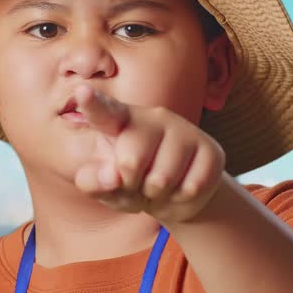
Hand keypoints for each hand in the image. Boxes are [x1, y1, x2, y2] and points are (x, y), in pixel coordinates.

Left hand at [70, 84, 225, 223]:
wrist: (177, 195)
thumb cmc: (133, 182)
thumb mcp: (106, 186)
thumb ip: (93, 182)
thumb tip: (111, 176)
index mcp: (122, 120)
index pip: (105, 111)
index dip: (92, 104)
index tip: (81, 92)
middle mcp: (154, 117)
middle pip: (130, 161)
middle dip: (130, 184)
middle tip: (137, 183)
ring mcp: (185, 131)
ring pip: (161, 180)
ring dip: (156, 195)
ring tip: (158, 187)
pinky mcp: (211, 150)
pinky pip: (189, 188)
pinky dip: (180, 199)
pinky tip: (181, 188)